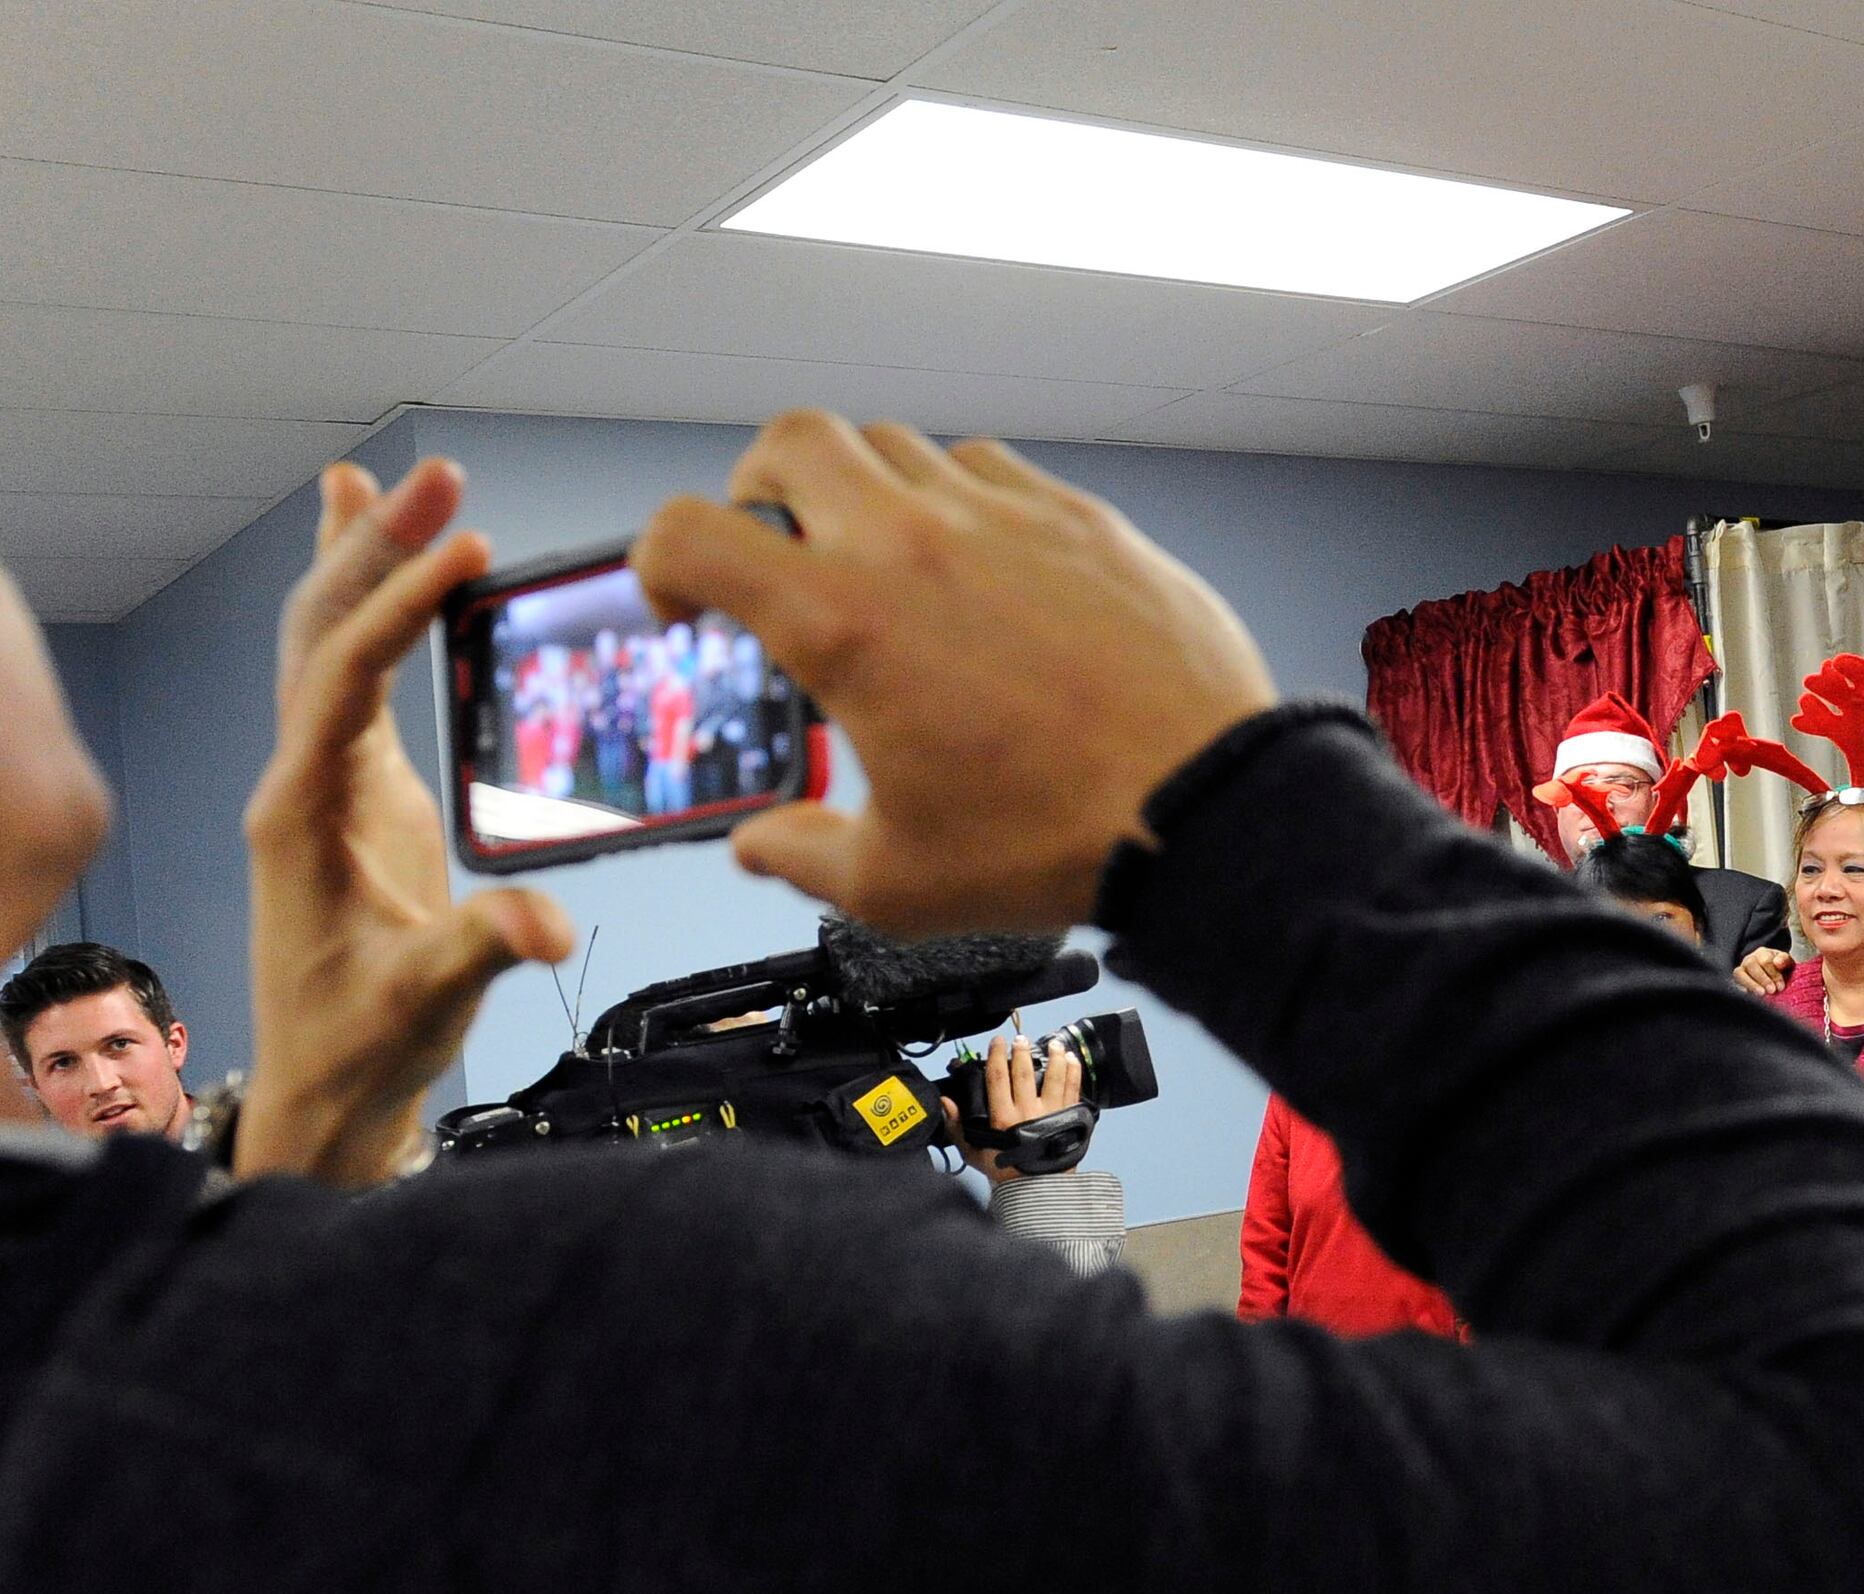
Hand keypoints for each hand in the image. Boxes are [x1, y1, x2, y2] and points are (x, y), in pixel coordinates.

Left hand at [236, 459, 573, 1186]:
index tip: (459, 550)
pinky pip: (349, 673)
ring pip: (327, 641)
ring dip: (365, 559)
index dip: (397, 607)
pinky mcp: (353, 790)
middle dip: (375, 548)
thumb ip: (480, 952)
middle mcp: (297, 781)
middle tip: (437, 476)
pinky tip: (373, 549)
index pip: (344, 678)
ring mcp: (321, 779)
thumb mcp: (424, 1003)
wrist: (320, 1091)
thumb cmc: (357, 1047)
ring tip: (401, 481)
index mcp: (300, 815)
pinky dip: (365, 604)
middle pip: (322, 632)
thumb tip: (543, 925)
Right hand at [629, 415, 1274, 933]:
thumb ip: (806, 856)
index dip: (660, 561)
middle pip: (792, 440)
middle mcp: (912, 543)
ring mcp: (1002, 516)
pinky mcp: (1079, 517)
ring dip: (864, 486)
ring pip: (896, 442)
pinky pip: (992, 465)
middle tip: (774, 543)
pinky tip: (979, 561)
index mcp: (843, 623)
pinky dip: (960, 496)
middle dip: (760, 485)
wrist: (1203, 807)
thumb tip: (763, 847)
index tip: (683, 602)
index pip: (694, 533)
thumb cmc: (1060, 837)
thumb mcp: (899, 883)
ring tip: (881, 557)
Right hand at [952, 1022, 1086, 1182]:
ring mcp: (1051, 1113)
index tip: (997, 1042)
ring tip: (1054, 1044)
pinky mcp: (1068, 1118)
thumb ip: (958, 1127)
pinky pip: (1073, 1089)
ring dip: (1054, 1056)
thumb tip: (946, 1103)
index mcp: (1003, 1118)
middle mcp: (1027, 1112)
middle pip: (1025, 1072)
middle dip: (1022, 1051)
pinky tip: (1072, 1059)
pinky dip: (1073, 1072)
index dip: (996, 1055)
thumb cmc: (1005, 1172)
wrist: (1036, 1190)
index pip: (997, 1078)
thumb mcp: (974, 1152)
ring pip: (1054, 1076)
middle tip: (1021, 1038)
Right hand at [1733, 946, 1793, 995]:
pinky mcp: (1736, 982)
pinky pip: (1735, 984)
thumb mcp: (1787, 963)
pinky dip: (1741, 990)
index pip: (1766, 960)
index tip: (1781, 987)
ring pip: (1740, 974)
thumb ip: (1785, 960)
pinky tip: (1749, 995)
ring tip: (1761, 994)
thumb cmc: (1780, 970)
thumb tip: (1777, 962)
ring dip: (1751, 984)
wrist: (1773, 976)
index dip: (1773, 974)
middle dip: (1762, 979)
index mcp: (1763, 953)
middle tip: (1772, 991)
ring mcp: (1741, 971)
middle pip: (1751, 964)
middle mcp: (1749, 960)